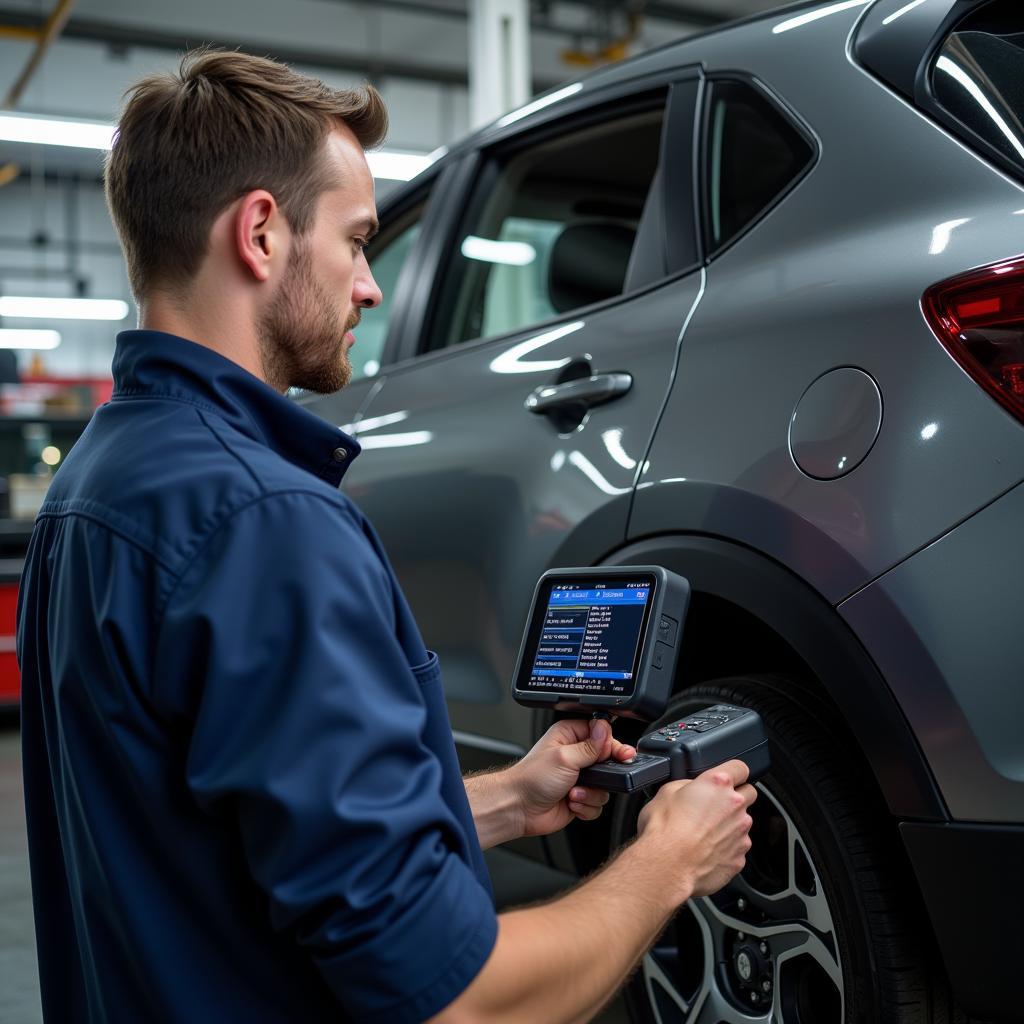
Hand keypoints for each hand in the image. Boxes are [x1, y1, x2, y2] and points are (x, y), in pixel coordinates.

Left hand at [507, 719, 636, 837]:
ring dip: (591, 793)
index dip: (612, 744)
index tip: (621, 754)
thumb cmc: (532, 779)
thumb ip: (590, 746)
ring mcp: (578, 778)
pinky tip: (571, 803)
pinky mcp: (579, 798)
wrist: (519, 808)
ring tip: (574, 793)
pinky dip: (586, 806)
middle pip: (607, 760)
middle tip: (601, 777)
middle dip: (604, 774)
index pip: (601, 734)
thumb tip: (605, 730)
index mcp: (569, 736)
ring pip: (605, 786)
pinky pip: (597, 803)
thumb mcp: (564, 757)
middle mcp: (575, 756)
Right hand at [637, 759, 755, 901]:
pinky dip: (726, 848)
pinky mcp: (739, 858)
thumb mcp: (666, 791)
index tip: (727, 778)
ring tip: (704, 834)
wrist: (668, 866)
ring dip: (729, 825)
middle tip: (714, 806)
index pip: (740, 767)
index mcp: (718, 784)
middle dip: (736, 797)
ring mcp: (740, 833)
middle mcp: (735, 806)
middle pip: (749, 793)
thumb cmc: (664, 830)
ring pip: (742, 823)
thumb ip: (686, 785)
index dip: (733, 772)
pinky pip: (737, 848)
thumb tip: (691, 789)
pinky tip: (705, 852)